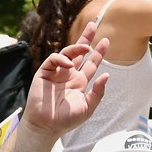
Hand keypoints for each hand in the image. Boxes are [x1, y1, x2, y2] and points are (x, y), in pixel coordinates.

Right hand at [24, 20, 107, 135]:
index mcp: (79, 82)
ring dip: (77, 47)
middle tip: (93, 25)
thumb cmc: (66, 120)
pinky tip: (69, 64)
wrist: (46, 126)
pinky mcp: (44, 72)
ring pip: (67, 53)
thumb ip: (98, 92)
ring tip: (87, 47)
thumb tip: (106, 75)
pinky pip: (53, 59)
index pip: (90, 63)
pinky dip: (61, 59)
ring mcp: (56, 72)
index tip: (106, 41)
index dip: (98, 53)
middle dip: (86, 38)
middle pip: (78, 52)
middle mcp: (68, 74)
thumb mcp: (87, 107)